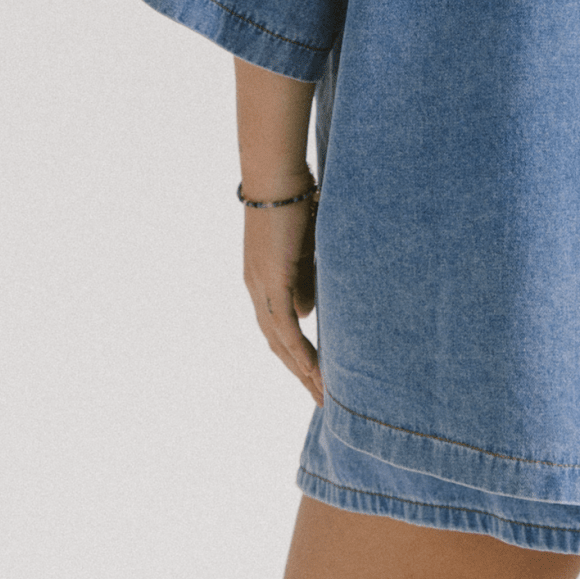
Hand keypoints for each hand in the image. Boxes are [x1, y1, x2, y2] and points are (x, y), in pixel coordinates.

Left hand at [241, 172, 323, 404]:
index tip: (315, 376)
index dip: (295, 354)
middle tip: (322, 399)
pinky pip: (284, 326)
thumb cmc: (294, 203)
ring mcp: (261, 287)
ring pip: (279, 342)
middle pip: (276, 344)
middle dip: (299, 373)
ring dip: (301, 370)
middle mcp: (256, 289)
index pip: (278, 329)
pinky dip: (299, 350)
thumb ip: (304, 281)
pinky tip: (313, 369)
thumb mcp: (303, 249)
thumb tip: (307, 315)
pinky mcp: (271, 281)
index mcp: (263, 281)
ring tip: (322, 393)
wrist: (277, 178)